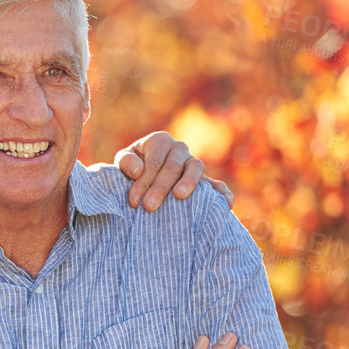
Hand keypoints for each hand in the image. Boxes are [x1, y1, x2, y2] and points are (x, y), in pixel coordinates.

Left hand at [113, 132, 234, 210]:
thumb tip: (138, 170)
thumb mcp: (124, 160)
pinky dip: (222, 192)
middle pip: (173, 166)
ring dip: (189, 182)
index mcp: (160, 141)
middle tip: (149, 207)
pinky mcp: (204, 180)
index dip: (144, 181)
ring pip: (196, 168)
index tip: (134, 201)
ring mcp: (193, 163)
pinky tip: (225, 204)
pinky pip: (216, 183)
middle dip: (160, 187)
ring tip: (179, 197)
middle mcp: (179, 149)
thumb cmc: (133, 167)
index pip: (154, 161)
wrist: (143, 174)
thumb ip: (126, 162)